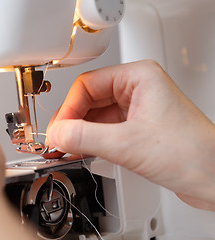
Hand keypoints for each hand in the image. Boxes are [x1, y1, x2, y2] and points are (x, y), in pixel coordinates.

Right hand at [47, 60, 214, 210]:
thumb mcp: (129, 144)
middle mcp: (137, 90)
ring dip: (78, 133)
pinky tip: (79, 152)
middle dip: (71, 122)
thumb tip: (57, 134)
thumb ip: (86, 137)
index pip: (87, 85)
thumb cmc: (193, 154)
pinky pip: (103, 131)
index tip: (57, 131)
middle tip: (57, 141)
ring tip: (64, 149)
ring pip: (94, 117)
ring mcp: (136, 111)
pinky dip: (89, 141)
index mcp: (138, 78)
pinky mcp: (135, 130)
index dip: (68, 108)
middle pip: (88, 100)